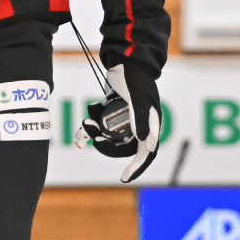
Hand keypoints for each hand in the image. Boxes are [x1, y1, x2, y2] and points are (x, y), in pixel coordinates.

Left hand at [78, 63, 160, 181]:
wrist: (125, 60)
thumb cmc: (135, 79)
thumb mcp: (138, 99)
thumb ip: (141, 120)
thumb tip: (145, 144)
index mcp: (152, 124)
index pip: (147, 152)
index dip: (137, 167)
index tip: (124, 178)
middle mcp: (141, 124)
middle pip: (126, 146)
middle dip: (108, 145)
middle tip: (95, 141)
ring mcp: (128, 119)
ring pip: (112, 136)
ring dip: (98, 132)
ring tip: (88, 123)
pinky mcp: (115, 112)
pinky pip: (104, 125)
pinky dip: (95, 123)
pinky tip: (90, 115)